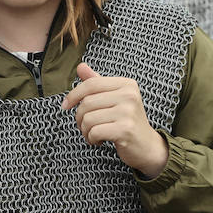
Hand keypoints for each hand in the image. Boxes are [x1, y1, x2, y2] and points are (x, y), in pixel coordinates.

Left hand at [61, 63, 168, 177]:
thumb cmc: (127, 121)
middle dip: (80, 118)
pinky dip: (91, 139)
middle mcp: (129, 95)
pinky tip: (99, 141)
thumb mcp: (114, 99)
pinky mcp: (125, 130)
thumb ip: (97, 83)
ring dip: (85, 130)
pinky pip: (94, 132)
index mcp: (126, 84)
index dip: (73, 95)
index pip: (91, 84)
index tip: (65, 106)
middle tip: (86, 126)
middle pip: (87, 103)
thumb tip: (80, 66)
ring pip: (88, 118)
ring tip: (93, 134)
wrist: (147, 146)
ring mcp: (128, 112)